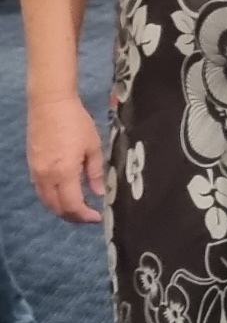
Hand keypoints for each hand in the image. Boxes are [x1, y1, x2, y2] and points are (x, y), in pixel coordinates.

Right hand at [27, 94, 103, 222]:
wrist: (50, 105)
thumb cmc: (76, 123)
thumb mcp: (93, 146)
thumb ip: (95, 172)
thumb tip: (98, 193)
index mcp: (64, 173)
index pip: (72, 205)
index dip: (85, 216)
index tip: (97, 217)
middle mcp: (46, 177)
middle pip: (57, 208)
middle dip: (73, 216)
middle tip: (89, 216)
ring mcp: (36, 173)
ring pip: (46, 202)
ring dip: (61, 209)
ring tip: (79, 207)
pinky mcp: (32, 167)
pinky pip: (41, 191)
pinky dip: (52, 199)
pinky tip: (65, 194)